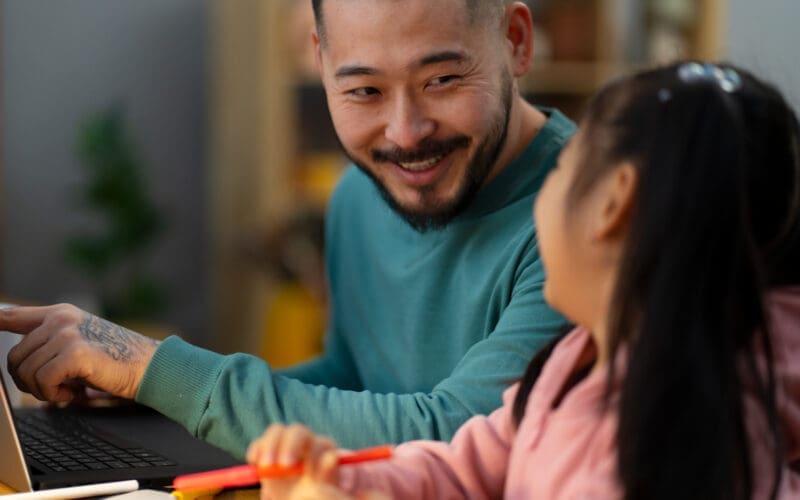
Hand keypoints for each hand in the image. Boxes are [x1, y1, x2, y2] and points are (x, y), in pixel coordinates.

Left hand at [1, 304, 158, 401]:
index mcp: (60, 312)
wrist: (148, 366)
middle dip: (29, 381)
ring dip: (44, 390)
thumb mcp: (80, 343)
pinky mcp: (75, 352)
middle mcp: (61, 318)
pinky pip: (43, 381)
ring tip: (69, 388)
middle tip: (56, 387)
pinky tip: (75, 391)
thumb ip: (50, 342)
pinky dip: (55, 394)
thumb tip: (16, 361)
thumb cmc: (115, 360)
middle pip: (15, 357)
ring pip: (26, 371)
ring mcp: (68, 333)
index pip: (12, 314)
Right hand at [247, 423, 344, 499]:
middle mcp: (306, 440)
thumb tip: (330, 458)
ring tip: (266, 467)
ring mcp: (286, 442)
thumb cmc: (317, 494)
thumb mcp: (325, 488)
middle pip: (297, 432)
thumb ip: (328, 474)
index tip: (295, 466)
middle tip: (283, 466)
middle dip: (288, 446)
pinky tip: (254, 461)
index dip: (309, 452)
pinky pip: (260, 442)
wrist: (299, 498)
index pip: (318, 443)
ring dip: (270, 446)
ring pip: (277, 432)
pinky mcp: (269, 449)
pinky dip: (256, 449)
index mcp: (324, 448)